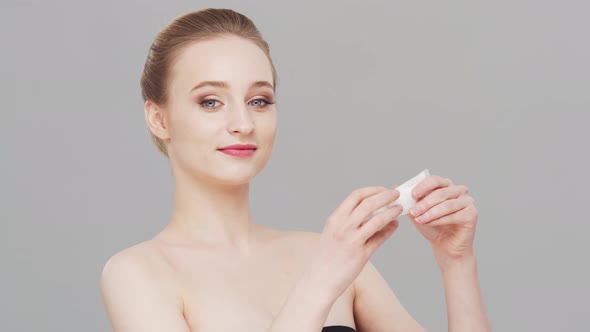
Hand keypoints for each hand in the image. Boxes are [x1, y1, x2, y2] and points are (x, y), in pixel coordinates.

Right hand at [310, 186, 403, 300]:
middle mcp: (343, 227)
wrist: (321, 280)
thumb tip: (368, 211)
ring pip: (377, 219)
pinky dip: (389, 230)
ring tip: (400, 208)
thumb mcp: (332, 233)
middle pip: (368, 204)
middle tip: (396, 194)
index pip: (355, 196)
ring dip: (391, 212)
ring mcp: (352, 240)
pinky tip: (394, 225)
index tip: (382, 190)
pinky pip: (380, 238)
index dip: (372, 190)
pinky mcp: (361, 255)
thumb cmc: (327, 257)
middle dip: (385, 196)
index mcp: (335, 219)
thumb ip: (347, 221)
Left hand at [406, 175, 477, 261]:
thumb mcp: (418, 212)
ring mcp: (467, 201)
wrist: (445, 246)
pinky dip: (439, 220)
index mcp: (446, 185)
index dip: (423, 186)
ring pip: (446, 205)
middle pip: (440, 192)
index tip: (412, 195)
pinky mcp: (472, 214)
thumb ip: (410, 201)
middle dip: (424, 203)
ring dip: (430, 212)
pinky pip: (454, 215)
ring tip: (419, 219)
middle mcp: (459, 190)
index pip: (434, 180)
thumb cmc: (432, 226)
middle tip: (412, 211)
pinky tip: (429, 223)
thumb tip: (396, 187)